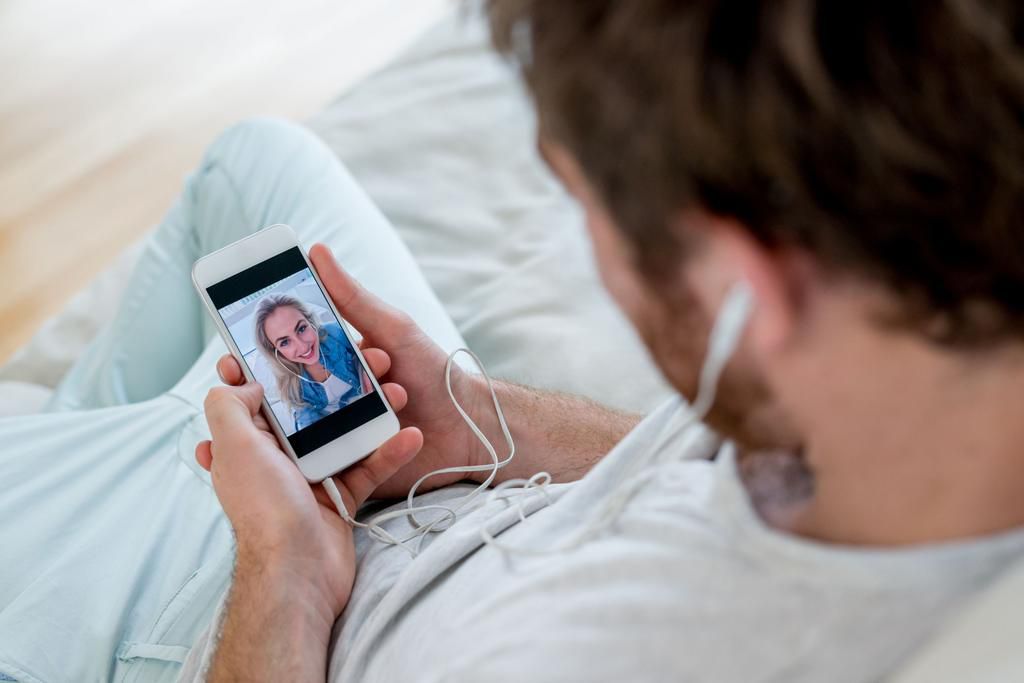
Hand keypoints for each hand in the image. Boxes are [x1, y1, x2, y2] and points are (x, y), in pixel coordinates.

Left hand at [195, 377, 421, 618]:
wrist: (298, 570)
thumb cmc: (264, 508)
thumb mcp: (232, 445)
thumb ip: (228, 404)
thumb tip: (245, 382)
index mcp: (245, 444)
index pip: (250, 398)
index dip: (265, 370)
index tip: (288, 345)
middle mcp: (274, 459)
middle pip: (305, 411)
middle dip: (332, 385)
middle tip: (360, 360)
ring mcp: (309, 478)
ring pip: (342, 435)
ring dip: (370, 415)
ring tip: (395, 393)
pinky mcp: (340, 497)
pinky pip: (367, 467)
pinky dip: (388, 453)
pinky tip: (409, 436)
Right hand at [216, 243, 490, 498]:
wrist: (470, 429)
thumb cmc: (434, 373)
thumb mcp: (393, 329)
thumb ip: (353, 298)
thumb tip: (317, 250)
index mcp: (336, 363)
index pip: (286, 355)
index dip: (256, 354)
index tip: (232, 350)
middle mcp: (332, 398)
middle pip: (282, 396)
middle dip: (257, 393)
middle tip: (237, 389)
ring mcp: (339, 434)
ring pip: (294, 433)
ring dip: (279, 428)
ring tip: (261, 425)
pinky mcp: (350, 465)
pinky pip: (320, 463)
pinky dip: (301, 462)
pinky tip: (285, 460)